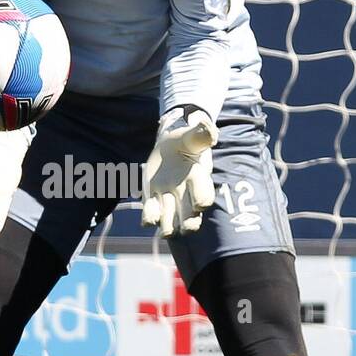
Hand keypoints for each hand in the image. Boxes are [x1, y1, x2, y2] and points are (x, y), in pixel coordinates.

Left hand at [141, 107, 217, 235]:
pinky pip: (151, 214)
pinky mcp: (153, 201)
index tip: (200, 205)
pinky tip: (148, 220)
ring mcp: (169, 200)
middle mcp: (186, 195)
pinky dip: (149, 219)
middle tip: (185, 229)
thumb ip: (200, 134)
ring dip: (168, 227)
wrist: (168, 148)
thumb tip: (208, 125)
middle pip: (191, 217)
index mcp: (198, 179)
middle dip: (189, 224)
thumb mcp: (191, 136)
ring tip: (165, 230)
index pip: (204, 195)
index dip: (202, 200)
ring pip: (171, 221)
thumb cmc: (184, 142)